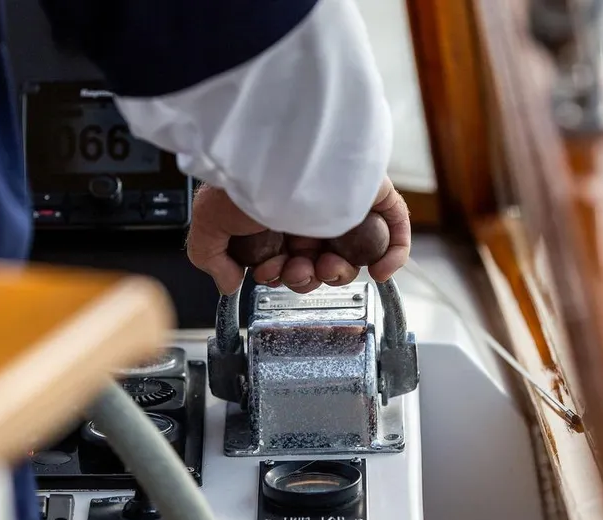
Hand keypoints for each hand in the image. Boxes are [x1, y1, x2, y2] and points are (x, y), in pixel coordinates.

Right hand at [187, 177, 410, 294]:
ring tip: (326, 266)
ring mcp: (343, 207)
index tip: (270, 273)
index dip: (281, 277)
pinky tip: (380, 272)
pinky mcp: (374, 197)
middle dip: (306, 279)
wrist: (271, 151)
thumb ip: (213, 259)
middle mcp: (310, 213)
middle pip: (318, 265)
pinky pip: (394, 232)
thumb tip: (231, 284)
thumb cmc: (240, 179)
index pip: (287, 262)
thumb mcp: (209, 223)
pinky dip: (391, 257)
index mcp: (275, 218)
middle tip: (298, 270)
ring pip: (352, 257)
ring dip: (339, 275)